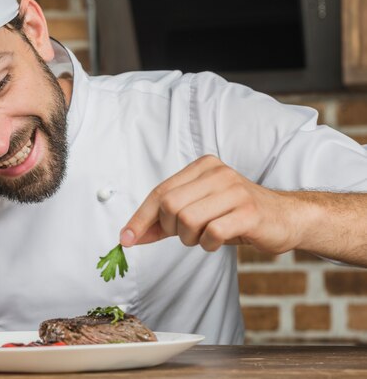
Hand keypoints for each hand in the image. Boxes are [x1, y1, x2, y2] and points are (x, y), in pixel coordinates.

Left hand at [120, 155, 300, 252]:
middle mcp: (218, 173)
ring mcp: (235, 191)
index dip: (140, 218)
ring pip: (187, 219)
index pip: (160, 192)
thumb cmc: (236, 215)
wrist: (286, 218)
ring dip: (190, 238)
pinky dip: (208, 244)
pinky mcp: (248, 212)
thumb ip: (164, 222)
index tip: (125, 239)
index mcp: (203, 167)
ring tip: (205, 236)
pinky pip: (212, 233)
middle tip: (186, 235)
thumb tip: (130, 236)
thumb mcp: (198, 212)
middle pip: (170, 205)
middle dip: (170, 228)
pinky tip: (219, 240)